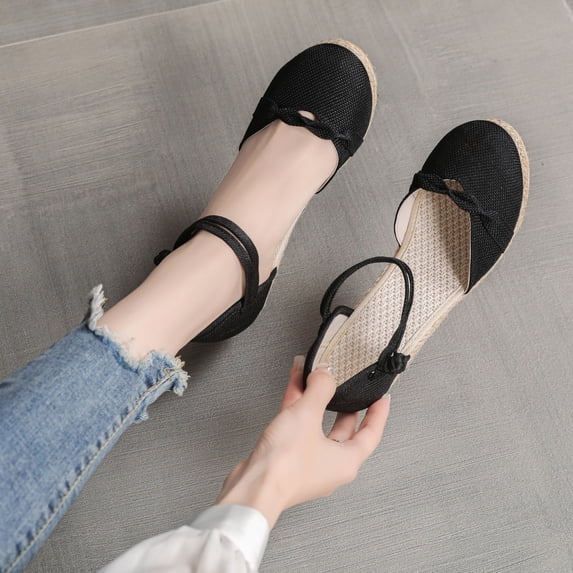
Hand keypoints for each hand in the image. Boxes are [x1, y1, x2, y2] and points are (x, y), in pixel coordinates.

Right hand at [216, 357, 390, 526]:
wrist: (253, 487)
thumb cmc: (284, 467)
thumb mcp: (308, 415)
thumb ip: (320, 389)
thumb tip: (326, 374)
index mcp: (347, 461)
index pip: (372, 433)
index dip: (378, 413)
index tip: (381, 398)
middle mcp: (330, 465)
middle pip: (344, 429)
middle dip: (343, 403)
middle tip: (346, 387)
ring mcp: (309, 463)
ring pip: (318, 426)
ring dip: (314, 400)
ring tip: (313, 377)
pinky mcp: (289, 459)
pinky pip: (299, 428)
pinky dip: (298, 408)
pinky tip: (293, 389)